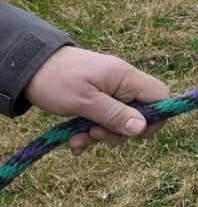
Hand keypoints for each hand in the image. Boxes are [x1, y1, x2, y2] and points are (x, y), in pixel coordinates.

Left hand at [23, 47, 169, 155]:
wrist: (27, 67)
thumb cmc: (56, 80)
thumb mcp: (84, 101)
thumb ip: (114, 115)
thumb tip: (142, 128)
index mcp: (126, 78)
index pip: (161, 97)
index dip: (155, 118)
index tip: (133, 133)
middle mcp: (123, 83)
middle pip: (141, 113)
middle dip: (120, 131)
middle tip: (95, 135)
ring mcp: (111, 90)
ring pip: (120, 120)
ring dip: (101, 134)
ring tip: (77, 138)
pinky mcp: (98, 98)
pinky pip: (105, 119)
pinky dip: (91, 132)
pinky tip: (74, 140)